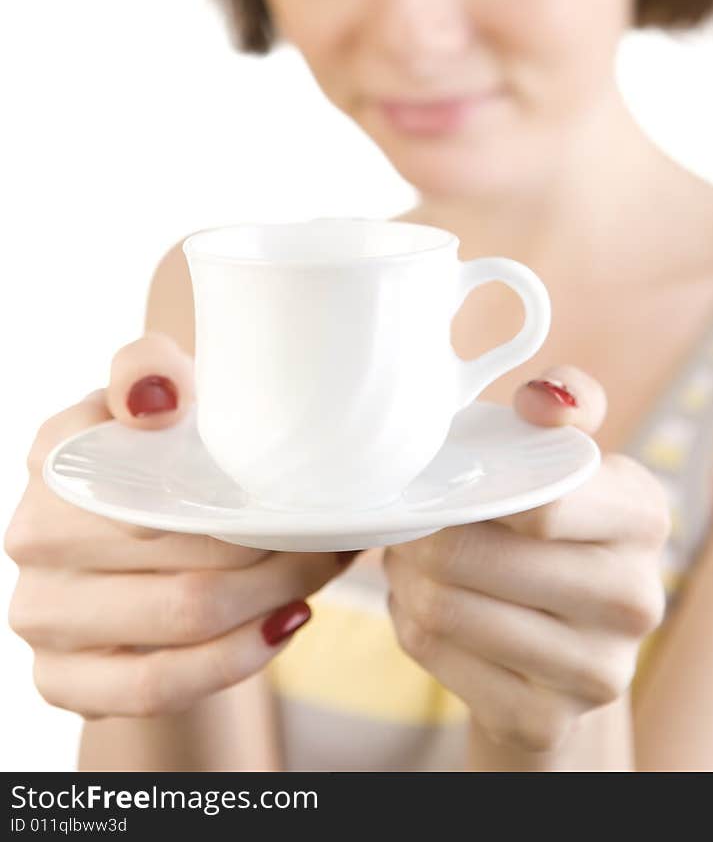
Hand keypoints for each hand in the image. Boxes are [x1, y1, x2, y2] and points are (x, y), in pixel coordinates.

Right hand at [4, 332, 351, 720]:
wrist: (142, 545)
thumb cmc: (163, 457)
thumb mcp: (164, 398)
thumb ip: (151, 370)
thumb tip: (160, 399)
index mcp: (56, 454)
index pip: (147, 469)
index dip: (232, 483)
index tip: (297, 481)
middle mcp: (34, 535)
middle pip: (183, 547)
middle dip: (276, 542)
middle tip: (334, 529)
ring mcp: (41, 615)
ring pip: (182, 618)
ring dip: (272, 596)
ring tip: (323, 570)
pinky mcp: (62, 681)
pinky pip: (157, 686)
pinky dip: (234, 660)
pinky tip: (283, 625)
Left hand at [383, 365, 670, 754]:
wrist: (571, 641)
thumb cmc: (555, 525)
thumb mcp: (571, 458)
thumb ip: (568, 403)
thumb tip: (542, 397)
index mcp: (644, 516)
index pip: (540, 505)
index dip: (469, 493)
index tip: (438, 483)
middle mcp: (636, 600)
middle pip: (475, 562)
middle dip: (418, 538)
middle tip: (402, 523)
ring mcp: (598, 672)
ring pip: (447, 613)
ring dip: (406, 580)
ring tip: (408, 559)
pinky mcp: (548, 722)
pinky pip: (439, 661)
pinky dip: (410, 627)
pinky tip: (421, 607)